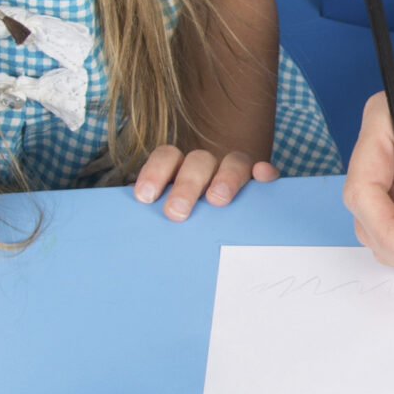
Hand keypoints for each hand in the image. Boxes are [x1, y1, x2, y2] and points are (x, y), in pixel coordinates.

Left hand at [134, 147, 278, 218]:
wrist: (216, 236)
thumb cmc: (183, 225)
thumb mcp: (164, 218)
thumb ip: (151, 217)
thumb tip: (129, 229)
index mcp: (180, 168)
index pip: (167, 157)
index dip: (155, 172)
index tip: (145, 197)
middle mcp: (207, 166)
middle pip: (199, 161)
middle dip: (187, 185)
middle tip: (176, 212)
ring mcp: (235, 172)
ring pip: (233, 162)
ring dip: (226, 178)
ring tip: (217, 200)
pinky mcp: (259, 182)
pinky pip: (265, 172)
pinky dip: (264, 171)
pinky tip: (262, 175)